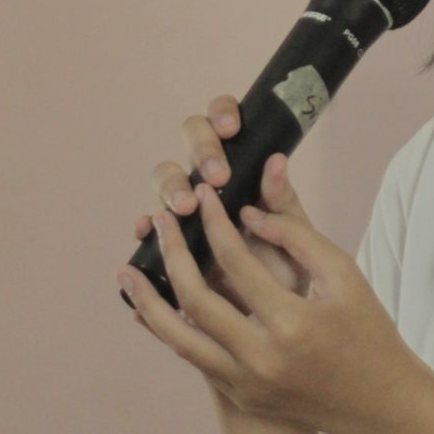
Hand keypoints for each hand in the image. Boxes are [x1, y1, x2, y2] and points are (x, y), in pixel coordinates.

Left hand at [121, 164, 431, 433]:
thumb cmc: (367, 332)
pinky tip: (152, 308)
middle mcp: (261, 360)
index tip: (206, 195)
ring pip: (178, 339)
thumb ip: (297, 236)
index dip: (216, 222)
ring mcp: (246, 385)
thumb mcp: (345, 276)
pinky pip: (193, 358)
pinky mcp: (240, 397)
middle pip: (196, 300)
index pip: (237, 262)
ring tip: (126, 271)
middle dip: (173, 252)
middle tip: (161, 219)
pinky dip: (170, 330)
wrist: (379, 405)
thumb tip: (249, 212)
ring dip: (147, 302)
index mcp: (292, 324)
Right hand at [133, 98, 305, 305]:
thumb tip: (276, 160)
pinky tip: (144, 231)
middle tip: (216, 178)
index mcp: (241, 162)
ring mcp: (185, 206)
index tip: (232, 130)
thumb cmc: (287, 267)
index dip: (221, 114)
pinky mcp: (167, 240)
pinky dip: (142, 226)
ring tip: (184, 209)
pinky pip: (146, 225)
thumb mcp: (291, 236)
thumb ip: (282, 202)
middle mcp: (209, 177)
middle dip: (199, 152)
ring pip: (166, 177)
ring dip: (171, 187)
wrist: (274, 319)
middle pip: (190, 140)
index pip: (223, 119)